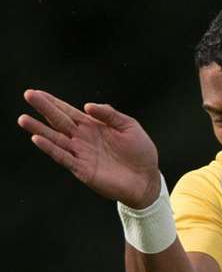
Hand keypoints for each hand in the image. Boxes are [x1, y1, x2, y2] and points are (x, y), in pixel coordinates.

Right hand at [17, 89, 160, 207]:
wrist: (148, 179)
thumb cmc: (140, 153)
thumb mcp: (129, 127)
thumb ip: (110, 114)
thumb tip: (87, 105)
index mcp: (93, 126)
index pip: (68, 112)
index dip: (54, 102)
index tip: (37, 92)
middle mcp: (82, 139)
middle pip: (58, 121)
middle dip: (43, 108)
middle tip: (28, 95)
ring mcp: (81, 154)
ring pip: (55, 139)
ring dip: (39, 129)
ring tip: (24, 119)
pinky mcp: (82, 169)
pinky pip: (63, 157)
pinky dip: (51, 149)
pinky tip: (38, 139)